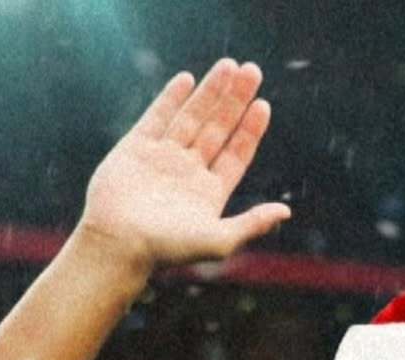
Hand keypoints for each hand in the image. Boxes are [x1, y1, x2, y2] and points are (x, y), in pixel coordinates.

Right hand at [78, 60, 290, 272]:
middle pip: (217, 129)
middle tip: (253, 71)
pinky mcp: (135, 149)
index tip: (263, 105)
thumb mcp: (219, 240)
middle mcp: (188, 173)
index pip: (236, 154)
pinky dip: (172, 98)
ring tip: (229, 66)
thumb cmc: (168, 249)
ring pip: (191, 117)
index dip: (250, 130)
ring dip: (210, 92)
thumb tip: (286, 210)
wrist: (118, 244)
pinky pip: (157, 117)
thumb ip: (253, 223)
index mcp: (209, 193)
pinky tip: (188, 79)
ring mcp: (162, 158)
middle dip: (235, 101)